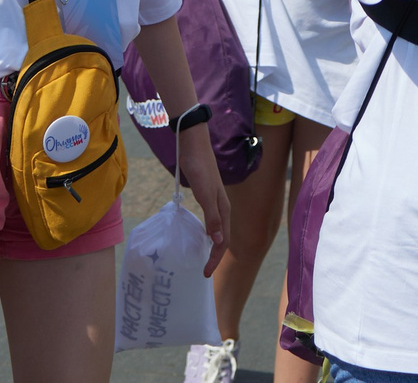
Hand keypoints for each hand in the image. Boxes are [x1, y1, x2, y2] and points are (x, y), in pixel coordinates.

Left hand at [178, 128, 230, 273]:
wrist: (194, 146)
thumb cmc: (199, 169)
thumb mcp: (205, 194)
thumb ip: (212, 218)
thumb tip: (218, 241)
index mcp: (223, 209)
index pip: (223, 241)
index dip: (215, 258)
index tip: (205, 273)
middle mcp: (221, 208)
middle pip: (222, 237)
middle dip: (215, 256)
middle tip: (204, 271)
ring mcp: (214, 202)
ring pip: (216, 229)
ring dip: (212, 245)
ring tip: (203, 258)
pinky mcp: (205, 196)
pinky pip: (209, 220)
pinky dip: (206, 232)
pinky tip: (198, 234)